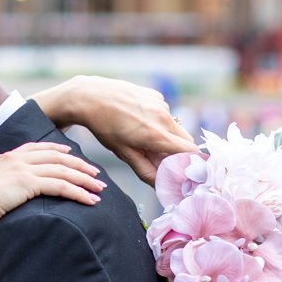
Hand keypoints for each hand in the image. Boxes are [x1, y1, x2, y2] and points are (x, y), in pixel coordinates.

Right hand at [0, 142, 104, 226]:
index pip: (37, 147)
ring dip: (84, 179)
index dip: (58, 149)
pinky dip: (79, 192)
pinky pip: (61, 186)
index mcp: (5, 158)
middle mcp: (16, 159)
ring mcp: (22, 169)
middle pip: (57, 157)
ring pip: (63, 170)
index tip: (72, 153)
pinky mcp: (29, 183)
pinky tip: (90, 200)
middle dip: (79, 164)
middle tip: (96, 173)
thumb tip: (2, 193)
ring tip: (99, 189)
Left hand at [32, 76, 196, 185]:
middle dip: (179, 152)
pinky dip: (159, 121)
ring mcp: (161, 104)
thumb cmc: (105, 128)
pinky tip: (138, 120)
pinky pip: (165, 113)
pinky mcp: (156, 96)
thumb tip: (162, 186)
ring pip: (175, 127)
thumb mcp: (124, 153)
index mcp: (157, 135)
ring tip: (143, 137)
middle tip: (161, 158)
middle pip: (186, 140)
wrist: (91, 96)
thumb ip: (146, 171)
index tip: (182, 170)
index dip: (189, 162)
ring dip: (167, 136)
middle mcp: (163, 118)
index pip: (190, 152)